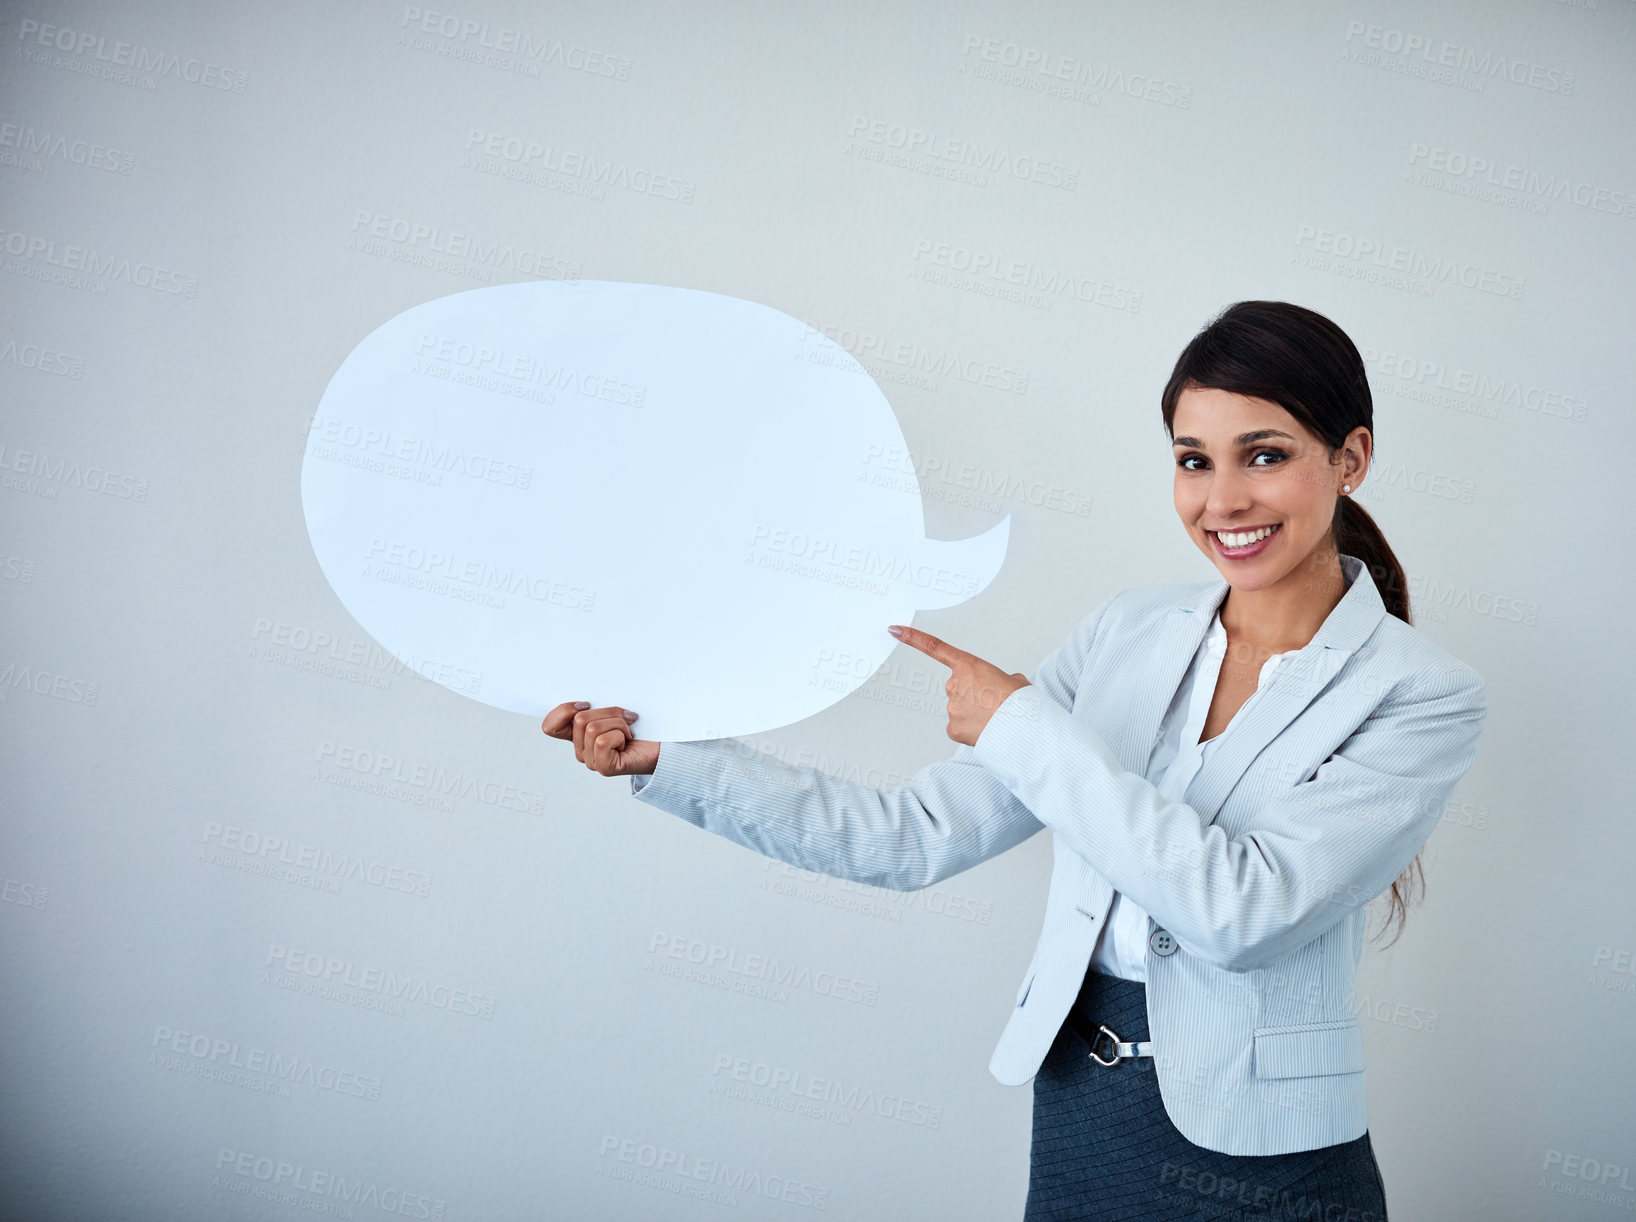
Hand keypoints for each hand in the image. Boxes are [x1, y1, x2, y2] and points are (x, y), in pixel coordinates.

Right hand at [541, 702, 659, 776]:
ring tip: (629, 731)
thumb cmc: (641, 726)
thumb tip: (583, 703)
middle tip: (625, 719)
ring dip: (618, 723)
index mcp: (578, 735)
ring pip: (593, 728)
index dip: (563, 710)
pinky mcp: (605, 767)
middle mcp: (581, 750)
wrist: (664, 744)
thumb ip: (594, 707)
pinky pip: (602, 741)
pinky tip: (629, 741)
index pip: (550, 726)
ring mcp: (592, 761)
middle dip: (608, 712)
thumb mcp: (613, 710)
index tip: (586, 703)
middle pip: (580, 719)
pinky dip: (620, 734)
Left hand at [887, 624, 1030, 746]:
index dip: (912, 638)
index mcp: (970, 666)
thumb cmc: (1021, 703)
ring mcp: (951, 707)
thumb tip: (998, 689)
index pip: (935, 647)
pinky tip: (985, 729)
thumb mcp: (1014, 680)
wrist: (1023, 728)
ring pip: (960, 709)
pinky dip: (970, 729)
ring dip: (974, 712)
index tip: (894, 630)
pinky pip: (959, 727)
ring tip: (994, 718)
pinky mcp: (953, 728)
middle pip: (958, 687)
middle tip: (993, 702)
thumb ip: (998, 679)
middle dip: (973, 695)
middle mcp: (955, 684)